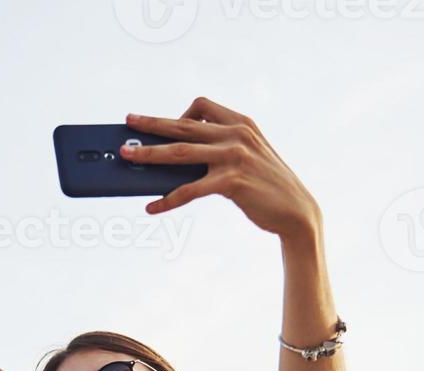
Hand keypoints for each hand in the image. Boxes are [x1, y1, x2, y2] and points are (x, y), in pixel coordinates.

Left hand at [121, 97, 320, 239]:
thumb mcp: (246, 158)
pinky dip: (167, 199)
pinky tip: (152, 207)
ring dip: (148, 154)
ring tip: (126, 157)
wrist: (296, 211)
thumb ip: (218, 152)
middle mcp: (236, 134)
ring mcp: (233, 156)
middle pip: (183, 125)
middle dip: (151, 124)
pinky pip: (189, 189)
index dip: (179, 113)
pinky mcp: (231, 182)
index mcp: (241, 124)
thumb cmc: (266, 186)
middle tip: (128, 121)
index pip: (202, 106)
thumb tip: (172, 162)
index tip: (162, 121)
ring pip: (179, 152)